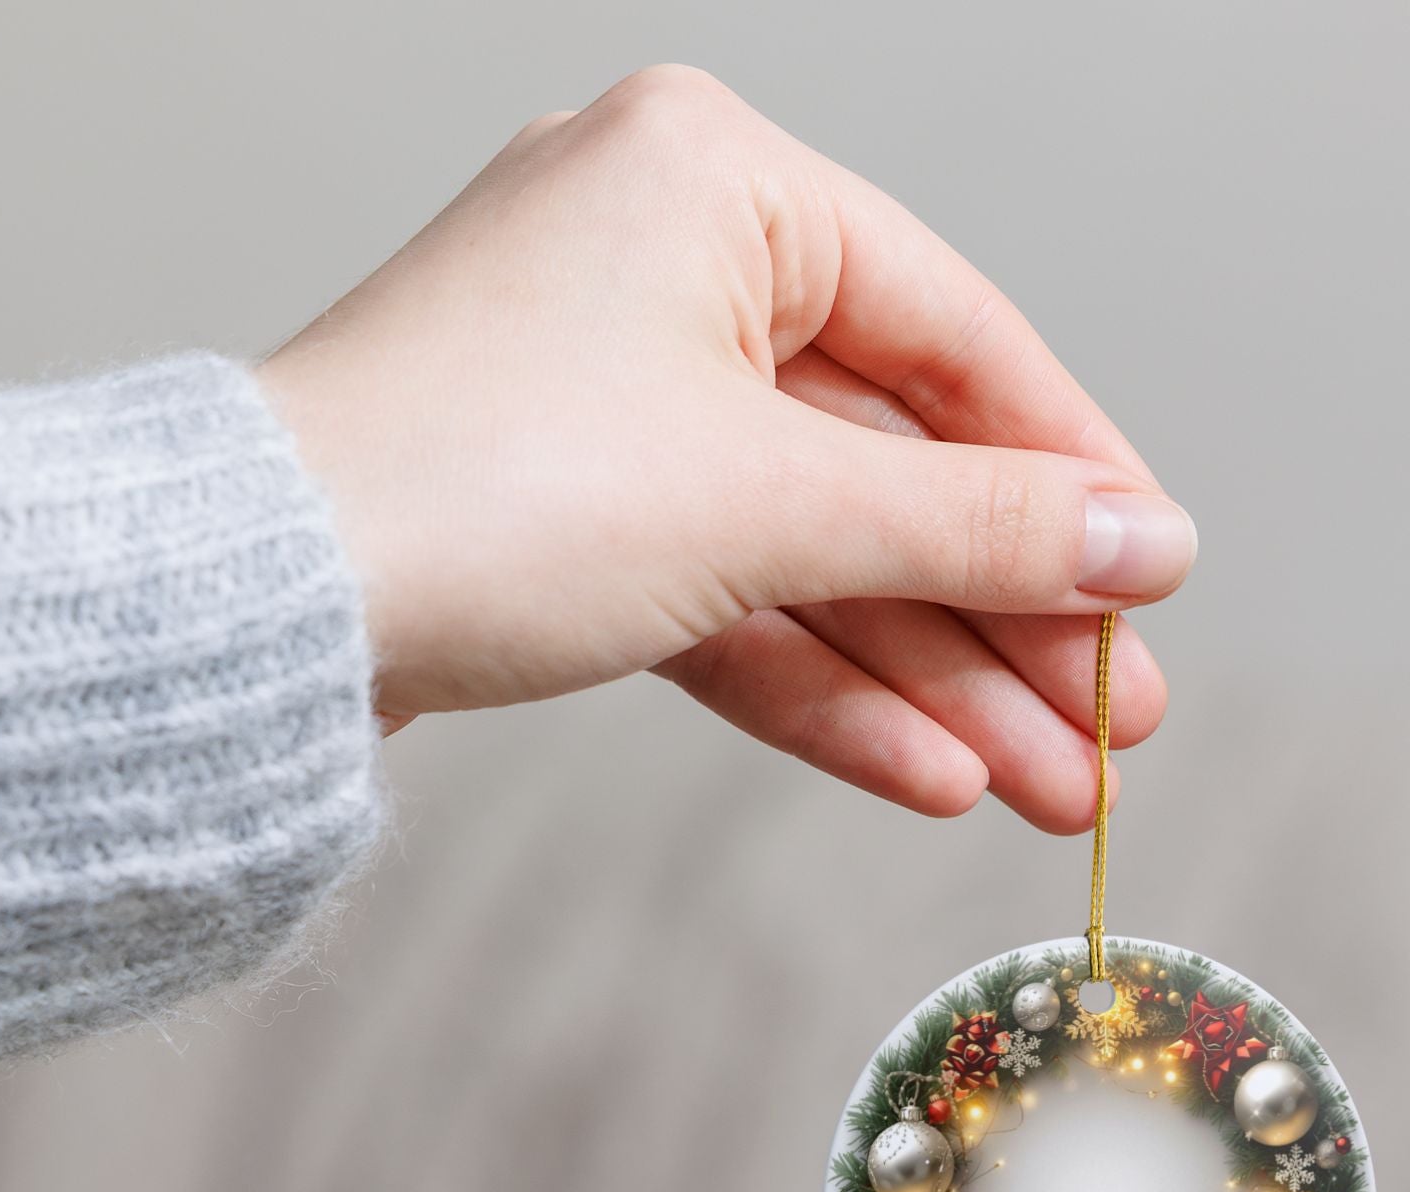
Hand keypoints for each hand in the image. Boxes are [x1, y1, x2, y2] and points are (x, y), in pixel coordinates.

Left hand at [260, 65, 1193, 829]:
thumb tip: (1146, 544)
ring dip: (934, 682)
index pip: (954, 337)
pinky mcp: (572, 522)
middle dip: (1006, 620)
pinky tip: (931, 774)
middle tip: (1112, 730)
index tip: (1155, 583)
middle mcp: (664, 275)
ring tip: (1050, 789)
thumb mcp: (772, 501)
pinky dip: (824, 690)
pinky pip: (733, 603)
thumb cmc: (482, 485)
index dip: (1070, 474)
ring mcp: (612, 406)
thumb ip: (974, 525)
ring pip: (818, 557)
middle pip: (890, 469)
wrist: (255, 615)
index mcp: (714, 185)